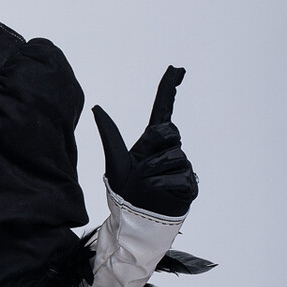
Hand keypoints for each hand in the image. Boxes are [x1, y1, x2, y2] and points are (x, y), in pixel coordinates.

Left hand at [92, 66, 197, 217]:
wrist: (134, 218)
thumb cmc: (126, 190)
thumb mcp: (115, 160)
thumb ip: (110, 134)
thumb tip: (97, 106)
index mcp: (152, 141)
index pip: (163, 109)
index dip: (168, 88)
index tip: (176, 69)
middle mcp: (170, 149)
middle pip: (168, 131)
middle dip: (152, 147)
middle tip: (141, 167)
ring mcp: (183, 166)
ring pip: (171, 157)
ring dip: (151, 172)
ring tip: (145, 184)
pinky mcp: (189, 184)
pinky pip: (177, 177)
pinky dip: (160, 185)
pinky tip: (156, 192)